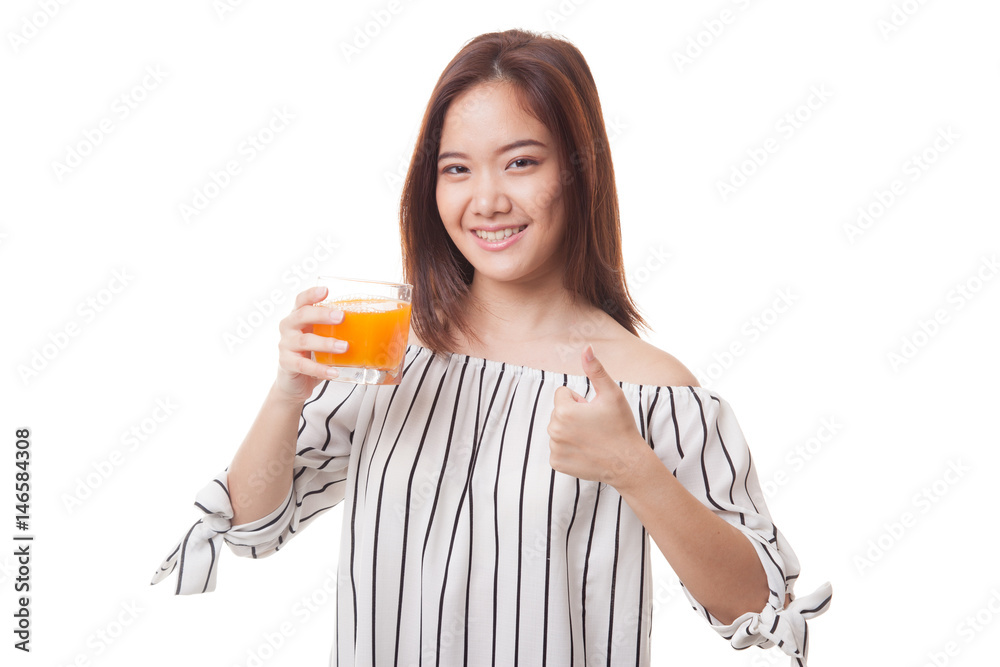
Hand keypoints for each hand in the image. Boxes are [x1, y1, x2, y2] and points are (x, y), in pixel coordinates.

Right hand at [273, 285, 346, 402]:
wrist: (294, 381)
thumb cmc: (311, 354)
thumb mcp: (321, 337)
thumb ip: (335, 329)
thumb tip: (368, 325)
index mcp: (298, 317)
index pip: (301, 301)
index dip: (311, 294)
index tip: (325, 290)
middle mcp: (289, 328)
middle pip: (301, 315)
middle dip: (321, 314)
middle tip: (340, 317)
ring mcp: (286, 346)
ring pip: (304, 341)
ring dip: (325, 343)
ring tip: (344, 346)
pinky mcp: (287, 364)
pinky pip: (304, 365)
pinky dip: (320, 369)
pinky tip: (334, 372)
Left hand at [547, 345, 650, 489]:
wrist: (628, 463)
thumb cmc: (621, 426)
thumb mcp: (612, 394)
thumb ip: (596, 370)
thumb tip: (586, 348)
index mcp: (564, 411)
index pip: (563, 394)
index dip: (580, 401)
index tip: (593, 411)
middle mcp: (554, 430)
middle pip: (559, 412)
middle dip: (574, 415)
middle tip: (595, 426)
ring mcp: (554, 448)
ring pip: (558, 430)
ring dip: (571, 431)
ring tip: (592, 439)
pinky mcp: (556, 463)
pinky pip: (557, 448)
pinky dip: (568, 449)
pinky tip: (586, 452)